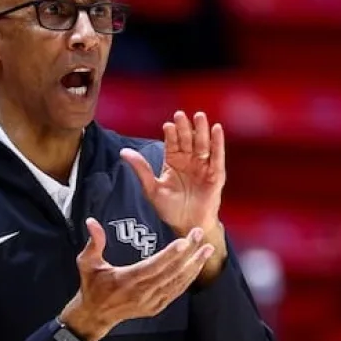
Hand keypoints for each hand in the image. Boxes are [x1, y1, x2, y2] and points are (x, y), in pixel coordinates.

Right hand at [59, 218, 214, 340]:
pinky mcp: (156, 307)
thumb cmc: (92, 285)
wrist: (95, 315)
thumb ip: (93, 242)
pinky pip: (176, 292)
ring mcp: (151, 302)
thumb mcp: (87, 263)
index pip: (153, 266)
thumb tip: (92, 222)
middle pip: (170, 272)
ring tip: (207, 249)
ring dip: (194, 266)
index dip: (170, 255)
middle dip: (188, 253)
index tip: (184, 242)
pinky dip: (188, 279)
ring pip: (177, 283)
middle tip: (199, 234)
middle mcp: (142, 293)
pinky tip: (196, 266)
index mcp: (127, 280)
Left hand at [120, 111, 225, 237]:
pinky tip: (216, 129)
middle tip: (181, 115)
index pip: (172, 143)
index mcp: (173, 162)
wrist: (187, 225)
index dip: (171, 134)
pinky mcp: (216, 174)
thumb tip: (123, 151)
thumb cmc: (170, 208)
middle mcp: (189, 161)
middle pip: (187, 140)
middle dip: (184, 128)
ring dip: (201, 130)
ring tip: (198, 116)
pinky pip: (217, 156)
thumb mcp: (152, 189)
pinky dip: (218, 143)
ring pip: (202, 144)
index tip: (168, 125)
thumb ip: (141, 169)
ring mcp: (203, 166)